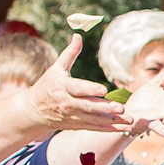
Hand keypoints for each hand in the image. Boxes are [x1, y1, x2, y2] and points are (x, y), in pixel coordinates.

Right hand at [22, 36, 138, 135]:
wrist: (34, 110)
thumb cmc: (48, 85)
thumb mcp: (56, 68)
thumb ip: (69, 54)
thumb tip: (78, 35)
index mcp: (63, 87)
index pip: (78, 88)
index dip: (91, 89)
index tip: (104, 89)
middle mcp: (68, 103)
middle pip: (89, 106)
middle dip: (105, 108)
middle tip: (121, 108)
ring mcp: (73, 116)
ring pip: (94, 119)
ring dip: (112, 121)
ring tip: (129, 120)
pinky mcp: (76, 125)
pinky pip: (94, 128)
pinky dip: (108, 129)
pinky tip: (122, 128)